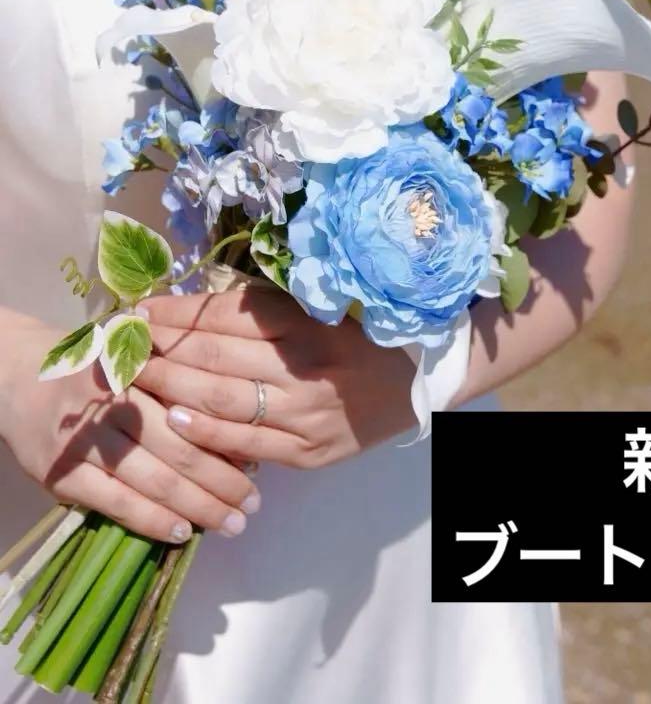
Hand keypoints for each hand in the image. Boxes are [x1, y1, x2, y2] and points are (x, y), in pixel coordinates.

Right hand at [0, 311, 259, 542]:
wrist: (18, 376)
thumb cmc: (99, 367)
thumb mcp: (141, 359)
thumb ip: (182, 384)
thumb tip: (239, 430)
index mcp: (138, 370)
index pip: (193, 411)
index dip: (228, 442)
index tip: (259, 464)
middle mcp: (110, 406)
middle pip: (179, 452)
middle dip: (222, 483)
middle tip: (254, 504)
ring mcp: (83, 442)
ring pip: (152, 481)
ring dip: (198, 507)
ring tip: (231, 523)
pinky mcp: (61, 475)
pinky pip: (116, 503)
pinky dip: (152, 520)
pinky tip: (183, 532)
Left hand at [135, 289, 417, 468]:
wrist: (417, 384)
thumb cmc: (362, 338)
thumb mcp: (320, 311)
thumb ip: (266, 312)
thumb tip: (194, 310)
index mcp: (308, 324)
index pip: (228, 315)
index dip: (178, 312)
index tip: (141, 309)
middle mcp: (305, 368)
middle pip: (215, 356)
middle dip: (161, 348)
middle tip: (122, 342)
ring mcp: (306, 414)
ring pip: (222, 400)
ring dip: (170, 388)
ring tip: (134, 377)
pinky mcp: (308, 452)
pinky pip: (246, 444)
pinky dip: (205, 432)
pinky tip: (172, 420)